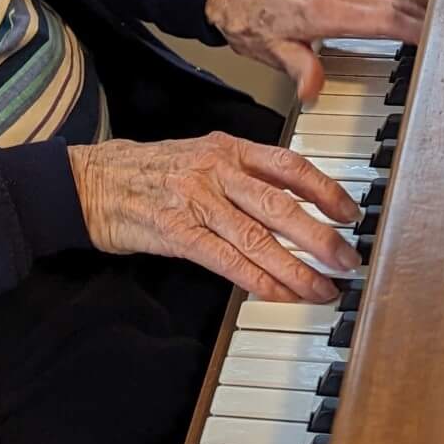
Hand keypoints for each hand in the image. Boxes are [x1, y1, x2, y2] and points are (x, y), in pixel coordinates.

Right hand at [67, 133, 360, 302]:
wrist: (93, 180)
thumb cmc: (149, 171)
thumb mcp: (201, 156)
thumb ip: (243, 173)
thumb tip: (292, 197)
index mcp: (228, 148)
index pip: (289, 165)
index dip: (326, 190)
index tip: (350, 212)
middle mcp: (217, 171)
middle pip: (281, 205)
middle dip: (321, 237)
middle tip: (346, 260)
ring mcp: (196, 201)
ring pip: (258, 238)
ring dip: (296, 268)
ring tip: (322, 288)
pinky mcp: (177, 232)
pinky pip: (226, 260)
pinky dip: (257, 281)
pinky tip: (279, 295)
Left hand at [204, 0, 427, 104]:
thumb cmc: (250, 19)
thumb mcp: (270, 52)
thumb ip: (298, 69)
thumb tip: (313, 91)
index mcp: (327, 10)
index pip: (386, 18)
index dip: (418, 28)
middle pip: (401, 0)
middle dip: (436, 14)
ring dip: (428, 1)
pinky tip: (425, 4)